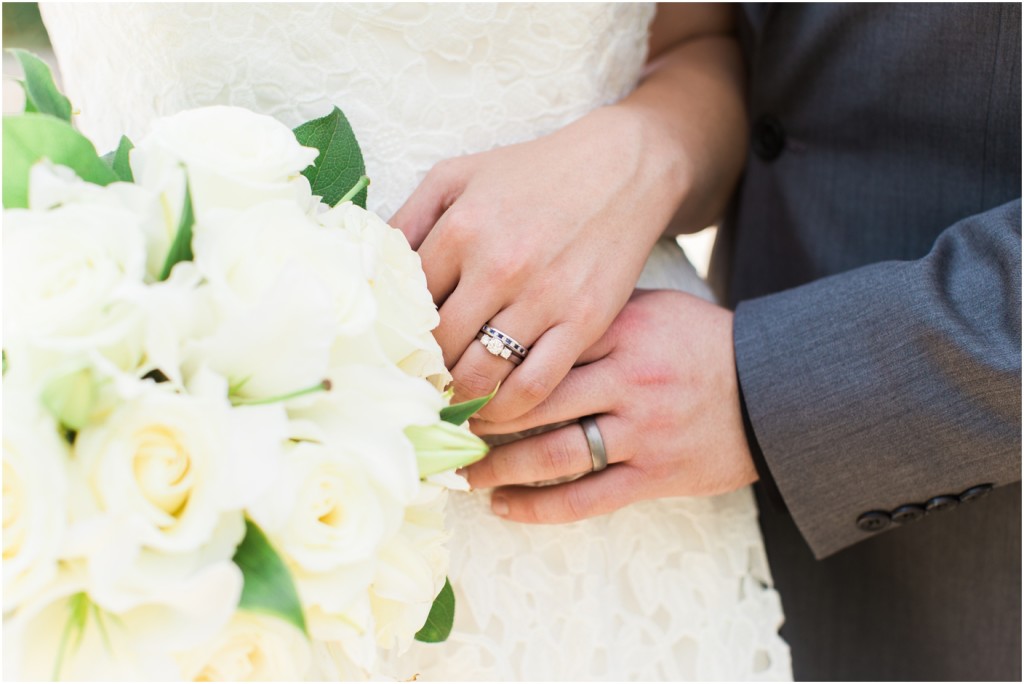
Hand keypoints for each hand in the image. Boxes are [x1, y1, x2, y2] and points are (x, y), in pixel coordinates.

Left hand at [390, 106, 688, 419]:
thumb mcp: (458, 175)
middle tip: (417, 388)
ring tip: (450, 404)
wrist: (621, 170)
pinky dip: (508, 409)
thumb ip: (408, 219)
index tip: (392, 356)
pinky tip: (494, 410)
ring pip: (482, 374)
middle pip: (441, 346)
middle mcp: (500, 266)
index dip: (396, 337)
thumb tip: (368, 270)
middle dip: (425, 374)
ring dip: (460, 398)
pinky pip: (535, 385)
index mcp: (462, 228)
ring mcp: (544, 297)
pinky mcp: (583, 321)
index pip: (410, 305)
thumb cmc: (531, 173)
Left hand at [463, 289, 756, 523]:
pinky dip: (538, 507)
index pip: (538, 345)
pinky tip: (503, 507)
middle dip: (480, 417)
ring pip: (552, 453)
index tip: (449, 373)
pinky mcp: (656, 475)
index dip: (486, 362)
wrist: (776, 389)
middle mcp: (629, 379)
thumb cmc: (704, 342)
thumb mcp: (653, 307)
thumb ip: (594, 312)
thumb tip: (519, 313)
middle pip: (535, 400)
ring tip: (462, 472)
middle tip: (440, 426)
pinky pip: (586, 498)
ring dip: (498, 467)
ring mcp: (643, 431)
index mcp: (623, 330)